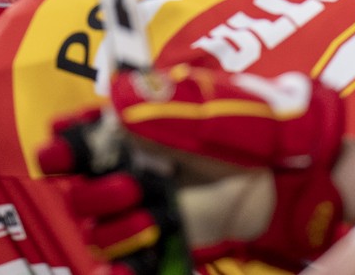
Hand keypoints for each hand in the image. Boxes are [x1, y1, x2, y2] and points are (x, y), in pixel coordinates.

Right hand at [38, 67, 349, 270]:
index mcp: (133, 131)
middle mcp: (132, 169)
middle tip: (128, 186)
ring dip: (114, 225)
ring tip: (148, 217)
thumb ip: (164, 107)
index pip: (79, 139)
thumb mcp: (211, 108)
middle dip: (93, 190)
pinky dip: (122, 264)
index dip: (63, 147)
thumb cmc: (254, 125)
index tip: (60, 151)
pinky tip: (127, 262)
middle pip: (79, 189)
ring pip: (99, 227)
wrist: (294, 169)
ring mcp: (147, 207)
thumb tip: (118, 96)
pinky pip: (130, 259)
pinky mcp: (168, 238)